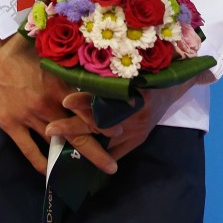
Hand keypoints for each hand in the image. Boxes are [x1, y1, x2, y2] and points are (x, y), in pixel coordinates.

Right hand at [0, 33, 117, 176]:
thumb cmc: (15, 43)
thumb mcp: (45, 49)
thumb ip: (64, 61)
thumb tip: (85, 56)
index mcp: (58, 83)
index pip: (86, 107)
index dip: (103, 120)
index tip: (119, 127)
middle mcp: (47, 103)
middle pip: (76, 132)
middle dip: (96, 150)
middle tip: (112, 166)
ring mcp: (28, 116)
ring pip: (55, 143)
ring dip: (70, 158)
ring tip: (86, 171)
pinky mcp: (10, 125)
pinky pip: (29, 151)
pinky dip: (42, 163)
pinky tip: (51, 172)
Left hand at [48, 81, 192, 162]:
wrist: (172, 86)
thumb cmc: (148, 70)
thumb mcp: (128, 67)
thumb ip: (106, 72)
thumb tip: (74, 68)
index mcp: (133, 90)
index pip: (104, 98)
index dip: (84, 101)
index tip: (65, 101)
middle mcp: (135, 113)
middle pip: (100, 122)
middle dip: (73, 127)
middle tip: (50, 129)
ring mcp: (137, 129)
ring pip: (104, 138)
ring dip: (81, 142)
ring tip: (59, 143)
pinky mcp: (138, 139)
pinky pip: (115, 152)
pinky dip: (99, 154)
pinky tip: (80, 156)